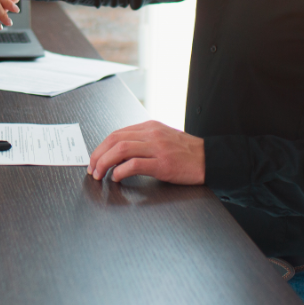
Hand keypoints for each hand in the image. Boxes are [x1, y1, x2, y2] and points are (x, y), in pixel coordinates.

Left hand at [88, 120, 205, 183]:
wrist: (211, 160)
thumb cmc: (187, 153)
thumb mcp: (163, 139)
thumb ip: (143, 142)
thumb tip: (119, 154)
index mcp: (150, 127)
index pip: (117, 133)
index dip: (101, 147)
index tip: (95, 159)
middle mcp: (152, 134)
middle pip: (115, 139)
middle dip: (98, 155)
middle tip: (92, 169)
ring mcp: (158, 148)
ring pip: (121, 149)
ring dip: (105, 163)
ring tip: (100, 174)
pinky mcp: (163, 164)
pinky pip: (135, 164)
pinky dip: (121, 171)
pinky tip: (117, 178)